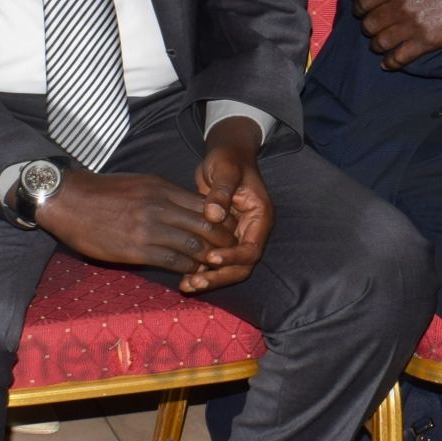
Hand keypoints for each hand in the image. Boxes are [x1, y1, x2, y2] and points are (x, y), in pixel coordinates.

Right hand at [35, 167, 231, 272]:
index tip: (226, 231)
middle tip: (229, 252)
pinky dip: (186, 269)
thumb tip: (187, 208)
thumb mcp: (139, 184)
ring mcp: (149, 227)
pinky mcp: (136, 248)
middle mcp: (160, 206)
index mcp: (162, 188)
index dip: (222, 221)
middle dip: (223, 241)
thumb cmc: (103, 193)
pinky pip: (172, 261)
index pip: (206, 205)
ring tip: (213, 267)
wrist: (68, 201)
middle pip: (207, 225)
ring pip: (194, 245)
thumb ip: (164, 195)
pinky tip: (190, 274)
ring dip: (207, 259)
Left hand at [187, 116, 274, 292]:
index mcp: (259, 217)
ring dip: (209, 279)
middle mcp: (251, 231)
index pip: (251, 249)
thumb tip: (213, 215)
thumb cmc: (228, 158)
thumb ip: (221, 191)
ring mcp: (237, 236)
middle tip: (195, 283)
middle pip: (241, 266)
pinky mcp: (221, 238)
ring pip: (228, 268)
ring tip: (186, 286)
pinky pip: (215, 261)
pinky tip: (182, 278)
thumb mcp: (226, 170)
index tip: (210, 258)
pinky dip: (201, 271)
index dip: (232, 257)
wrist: (226, 154)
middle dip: (219, 277)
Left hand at [356, 0, 441, 66]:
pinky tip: (387, 62)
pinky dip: (390, 62)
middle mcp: (401, 6)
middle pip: (370, 24)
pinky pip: (400, 57)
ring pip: (381, 42)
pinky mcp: (428, 41)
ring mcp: (414, 26)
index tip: (362, 11)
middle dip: (368, 26)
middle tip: (372, 27)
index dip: (360, 8)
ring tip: (379, 44)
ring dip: (377, 44)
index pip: (364, 1)